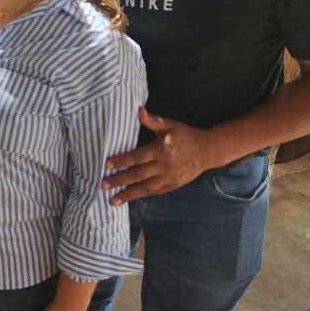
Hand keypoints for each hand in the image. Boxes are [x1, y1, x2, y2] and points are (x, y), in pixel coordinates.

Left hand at [102, 107, 216, 204]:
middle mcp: (163, 166)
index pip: (137, 158)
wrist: (207, 151)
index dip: (121, 161)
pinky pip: (154, 192)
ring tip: (112, 200)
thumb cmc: (185, 136)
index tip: (106, 165)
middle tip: (102, 185)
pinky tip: (130, 199)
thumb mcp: (170, 125)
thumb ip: (153, 120)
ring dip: (128, 195)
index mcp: (160, 150)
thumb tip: (139, 109)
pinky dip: (141, 196)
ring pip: (145, 188)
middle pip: (137, 175)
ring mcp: (168, 178)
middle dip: (119, 181)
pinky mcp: (172, 185)